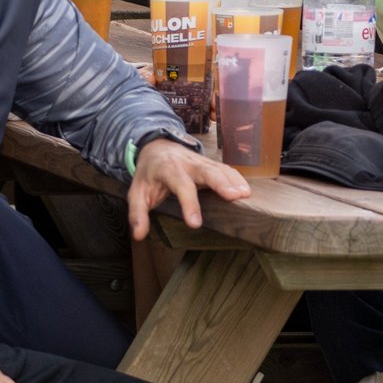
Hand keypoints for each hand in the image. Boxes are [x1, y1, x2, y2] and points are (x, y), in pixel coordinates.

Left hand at [128, 137, 250, 239]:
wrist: (156, 147)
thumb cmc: (148, 174)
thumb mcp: (136, 192)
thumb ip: (137, 213)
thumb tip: (139, 235)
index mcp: (168, 169)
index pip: (181, 186)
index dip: (189, 204)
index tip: (195, 224)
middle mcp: (188, 163)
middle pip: (207, 171)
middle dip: (221, 183)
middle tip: (234, 197)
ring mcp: (201, 161)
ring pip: (219, 168)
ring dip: (233, 180)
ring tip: (245, 195)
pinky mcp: (210, 164)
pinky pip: (225, 169)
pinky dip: (236, 178)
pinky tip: (246, 190)